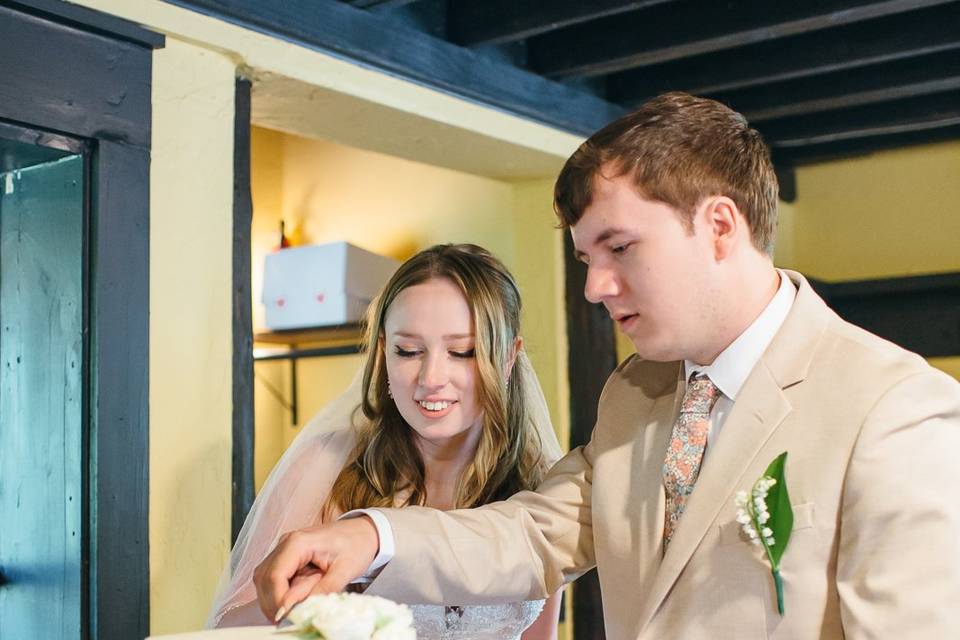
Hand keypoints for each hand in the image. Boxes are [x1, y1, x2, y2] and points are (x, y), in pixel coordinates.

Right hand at [253, 516, 379, 621]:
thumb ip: (325, 589)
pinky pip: (273, 580)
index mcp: (298, 542)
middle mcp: (285, 543)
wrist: (363, 531)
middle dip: (274, 603)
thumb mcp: (346, 569)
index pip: (274, 576)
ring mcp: (283, 550)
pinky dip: (280, 593)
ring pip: (264, 581)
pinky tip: (297, 598)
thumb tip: (304, 609)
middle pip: (264, 579)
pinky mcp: (287, 558)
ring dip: (276, 599)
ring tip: (298, 606)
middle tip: (291, 617)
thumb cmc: (357, 545)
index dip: (277, 600)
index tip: (287, 617)